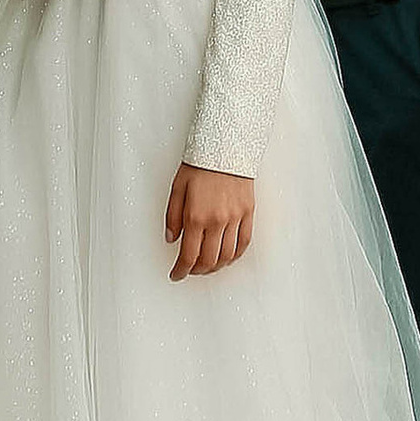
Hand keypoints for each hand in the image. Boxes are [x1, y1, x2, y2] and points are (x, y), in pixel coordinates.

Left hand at [166, 160, 252, 278]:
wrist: (226, 145)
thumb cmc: (200, 163)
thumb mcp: (177, 187)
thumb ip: (173, 216)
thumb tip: (171, 239)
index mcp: (196, 216)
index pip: (188, 255)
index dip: (181, 271)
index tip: (176, 275)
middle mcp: (217, 221)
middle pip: (208, 260)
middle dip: (197, 271)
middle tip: (189, 271)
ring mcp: (235, 218)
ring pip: (227, 256)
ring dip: (216, 267)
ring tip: (207, 267)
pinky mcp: (248, 213)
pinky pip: (244, 242)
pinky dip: (235, 255)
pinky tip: (228, 257)